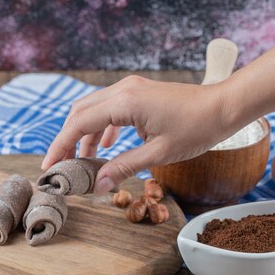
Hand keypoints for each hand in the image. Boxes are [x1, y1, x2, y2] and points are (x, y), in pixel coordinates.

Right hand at [41, 75, 237, 193]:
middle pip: (79, 113)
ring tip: (84, 161)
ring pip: (92, 109)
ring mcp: (130, 88)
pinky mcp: (138, 92)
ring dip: (84, 134)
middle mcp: (123, 90)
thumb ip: (124, 167)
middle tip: (61, 165)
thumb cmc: (197, 128)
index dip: (60, 146)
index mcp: (125, 102)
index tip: (49, 166)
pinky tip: (107, 146)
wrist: (224, 106)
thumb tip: (98, 186)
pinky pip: (109, 108)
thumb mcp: (159, 153)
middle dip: (67, 140)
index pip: (79, 124)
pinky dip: (101, 127)